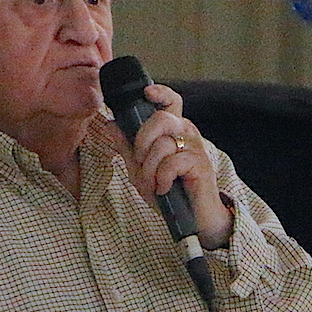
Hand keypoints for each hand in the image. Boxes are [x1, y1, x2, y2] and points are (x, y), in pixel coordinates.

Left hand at [103, 82, 232, 249]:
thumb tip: (110, 125)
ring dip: (150, 169)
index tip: (146, 92)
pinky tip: (164, 189)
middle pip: (161, 119)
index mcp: (174, 130)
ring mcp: (196, 148)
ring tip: (153, 184)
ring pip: (162, 145)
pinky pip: (171, 163)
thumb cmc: (169, 192)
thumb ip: (127, 148)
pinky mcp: (201, 165)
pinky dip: (162, 179)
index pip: (171, 101)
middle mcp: (187, 133)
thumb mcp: (141, 170)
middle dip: (142, 142)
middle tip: (141, 162)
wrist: (192, 219)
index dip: (160, 92)